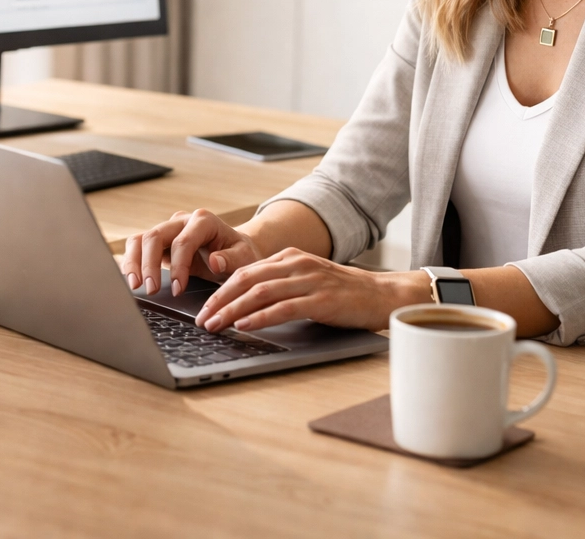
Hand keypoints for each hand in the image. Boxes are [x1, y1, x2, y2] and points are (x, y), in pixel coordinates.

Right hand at [121, 209, 265, 296]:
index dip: (177, 266)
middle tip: (151, 290)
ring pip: (140, 239)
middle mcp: (181, 221)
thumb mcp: (244, 258)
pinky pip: (138, 247)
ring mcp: (168, 230)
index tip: (177, 289)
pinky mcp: (159, 242)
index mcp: (203, 221)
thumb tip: (214, 261)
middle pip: (155, 236)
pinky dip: (131, 263)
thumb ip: (232, 259)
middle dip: (149, 264)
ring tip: (135, 286)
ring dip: (134, 262)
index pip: (183, 241)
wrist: (235, 251)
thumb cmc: (241, 254)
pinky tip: (132, 281)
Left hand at [195, 248, 423, 333]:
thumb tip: (244, 304)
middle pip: (246, 280)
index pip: (244, 271)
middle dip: (219, 300)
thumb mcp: (306, 280)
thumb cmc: (342, 293)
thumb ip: (279, 285)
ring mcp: (309, 280)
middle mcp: (296, 264)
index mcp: (289, 257)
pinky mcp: (321, 300)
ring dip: (233, 310)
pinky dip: (261, 317)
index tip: (203, 308)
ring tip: (216, 325)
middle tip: (202, 319)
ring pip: (260, 293)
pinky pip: (284, 307)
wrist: (382, 295)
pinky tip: (245, 325)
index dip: (219, 290)